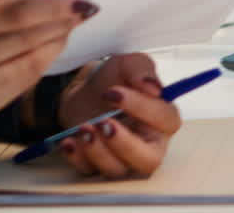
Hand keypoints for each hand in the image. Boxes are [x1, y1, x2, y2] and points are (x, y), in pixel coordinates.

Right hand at [0, 0, 96, 118]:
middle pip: (27, 43)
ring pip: (29, 68)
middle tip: (83, 11)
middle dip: (60, 26)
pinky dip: (37, 66)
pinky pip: (20, 84)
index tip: (81, 1)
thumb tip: (45, 4)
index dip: (53, 8)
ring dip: (54, 47)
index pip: (16, 17)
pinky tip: (46, 51)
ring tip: (67, 29)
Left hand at [56, 53, 181, 177]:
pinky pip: (88, 170)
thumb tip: (155, 88)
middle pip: (149, 160)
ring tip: (83, 127)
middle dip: (125, 145)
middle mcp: (147, 142)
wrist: (82, 90)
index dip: (142, 107)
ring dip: (98, 151)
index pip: (165, 119)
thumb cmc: (114, 78)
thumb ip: (143, 70)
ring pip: (117, 169)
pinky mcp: (95, 164)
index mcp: (163, 118)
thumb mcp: (130, 64)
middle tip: (103, 123)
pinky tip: (69, 141)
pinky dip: (76, 157)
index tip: (114, 92)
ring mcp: (121, 157)